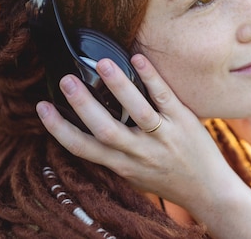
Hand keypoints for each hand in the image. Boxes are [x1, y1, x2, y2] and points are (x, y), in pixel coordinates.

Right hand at [36, 54, 237, 207]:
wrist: (208, 191)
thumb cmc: (167, 179)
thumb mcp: (133, 174)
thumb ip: (113, 155)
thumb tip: (88, 129)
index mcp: (121, 165)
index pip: (82, 148)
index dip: (59, 129)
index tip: (42, 107)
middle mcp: (139, 153)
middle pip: (104, 129)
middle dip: (82, 105)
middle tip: (66, 80)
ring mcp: (163, 137)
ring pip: (137, 111)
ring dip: (118, 87)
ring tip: (102, 63)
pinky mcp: (182, 122)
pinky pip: (165, 97)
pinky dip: (151, 78)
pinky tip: (138, 59)